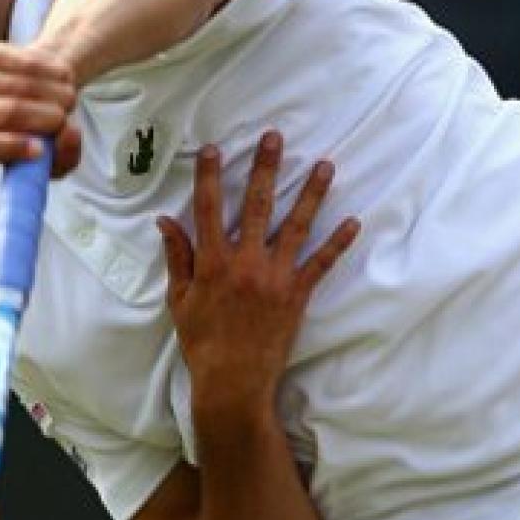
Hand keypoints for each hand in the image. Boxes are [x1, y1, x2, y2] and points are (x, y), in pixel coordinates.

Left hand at [0, 41, 83, 177]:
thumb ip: (65, 156)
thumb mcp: (53, 158)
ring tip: (67, 102)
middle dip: (48, 118)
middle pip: (9, 112)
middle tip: (64, 121)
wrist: (35, 89)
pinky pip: (31, 64)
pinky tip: (60, 81)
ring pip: (25, 87)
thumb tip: (69, 132)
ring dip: (59, 95)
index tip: (40, 150)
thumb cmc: (39, 133)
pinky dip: (55, 74)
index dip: (12, 147)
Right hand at [157, 131, 359, 422]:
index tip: (212, 150)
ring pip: (296, 226)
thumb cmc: (202, 342)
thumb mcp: (180, 300)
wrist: (233, 382)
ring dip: (312, 193)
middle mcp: (245, 263)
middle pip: (256, 206)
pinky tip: (353, 222)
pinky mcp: (297, 295)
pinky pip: (321, 264)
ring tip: (326, 165)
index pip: (208, 209)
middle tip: (274, 138)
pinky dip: (338, 243)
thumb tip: (166, 221)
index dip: (209, 177)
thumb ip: (177, 257)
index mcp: (212, 263)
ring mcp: (275, 277)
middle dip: (265, 168)